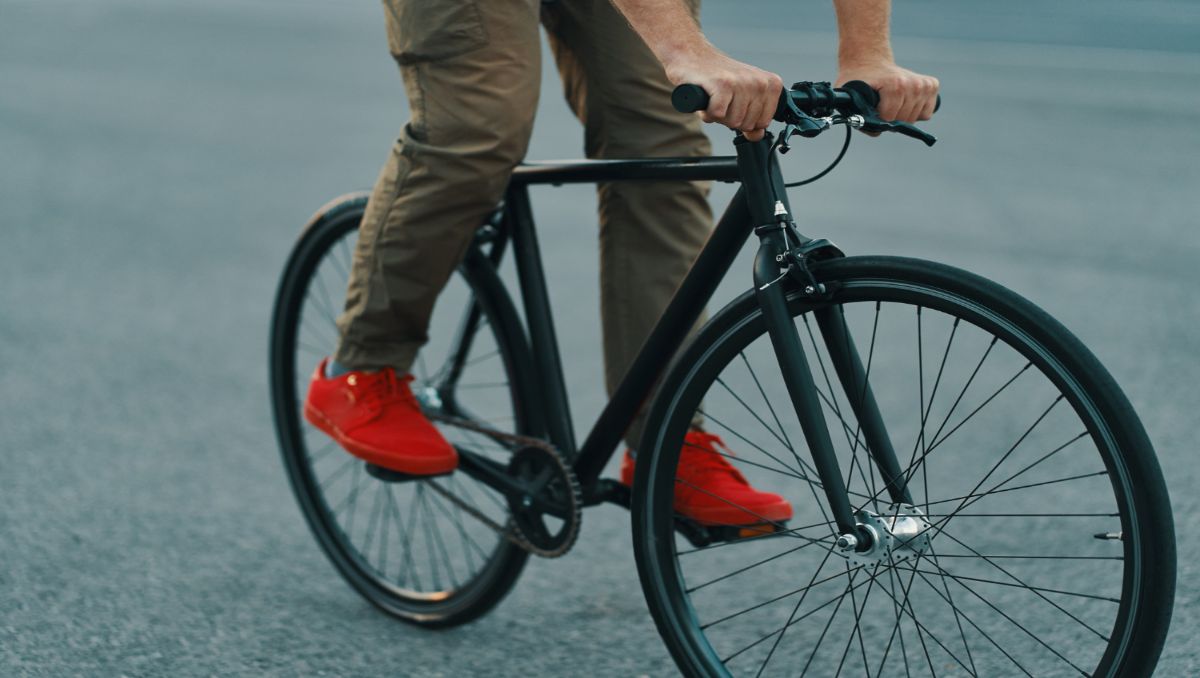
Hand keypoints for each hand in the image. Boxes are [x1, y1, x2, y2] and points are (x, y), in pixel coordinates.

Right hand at [664, 45, 782, 140]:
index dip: (746, 120)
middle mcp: (760, 82)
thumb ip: (754, 118)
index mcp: (771, 85)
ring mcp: (742, 83)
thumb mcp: (743, 98)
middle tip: (723, 99)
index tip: (736, 104)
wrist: (693, 55)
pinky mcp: (722, 84)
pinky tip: (707, 98)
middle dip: (730, 118)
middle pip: (747, 125)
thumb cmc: (719, 77)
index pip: (763, 123)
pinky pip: (718, 115)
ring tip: (715, 97)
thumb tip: (757, 135)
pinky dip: (707, 112)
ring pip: (733, 122)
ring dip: (718, 115)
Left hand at [836, 61, 938, 122]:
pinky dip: (916, 112)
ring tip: (893, 103)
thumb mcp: (852, 97)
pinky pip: (926, 113)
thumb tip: (876, 132)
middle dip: (891, 119)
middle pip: (904, 120)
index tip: (872, 109)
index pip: (889, 119)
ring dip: (903, 116)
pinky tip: (905, 102)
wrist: (871, 62)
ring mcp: (924, 84)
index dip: (878, 120)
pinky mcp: (932, 85)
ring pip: (916, 118)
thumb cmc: (860, 81)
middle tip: (883, 107)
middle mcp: (913, 84)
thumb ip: (859, 117)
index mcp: (896, 85)